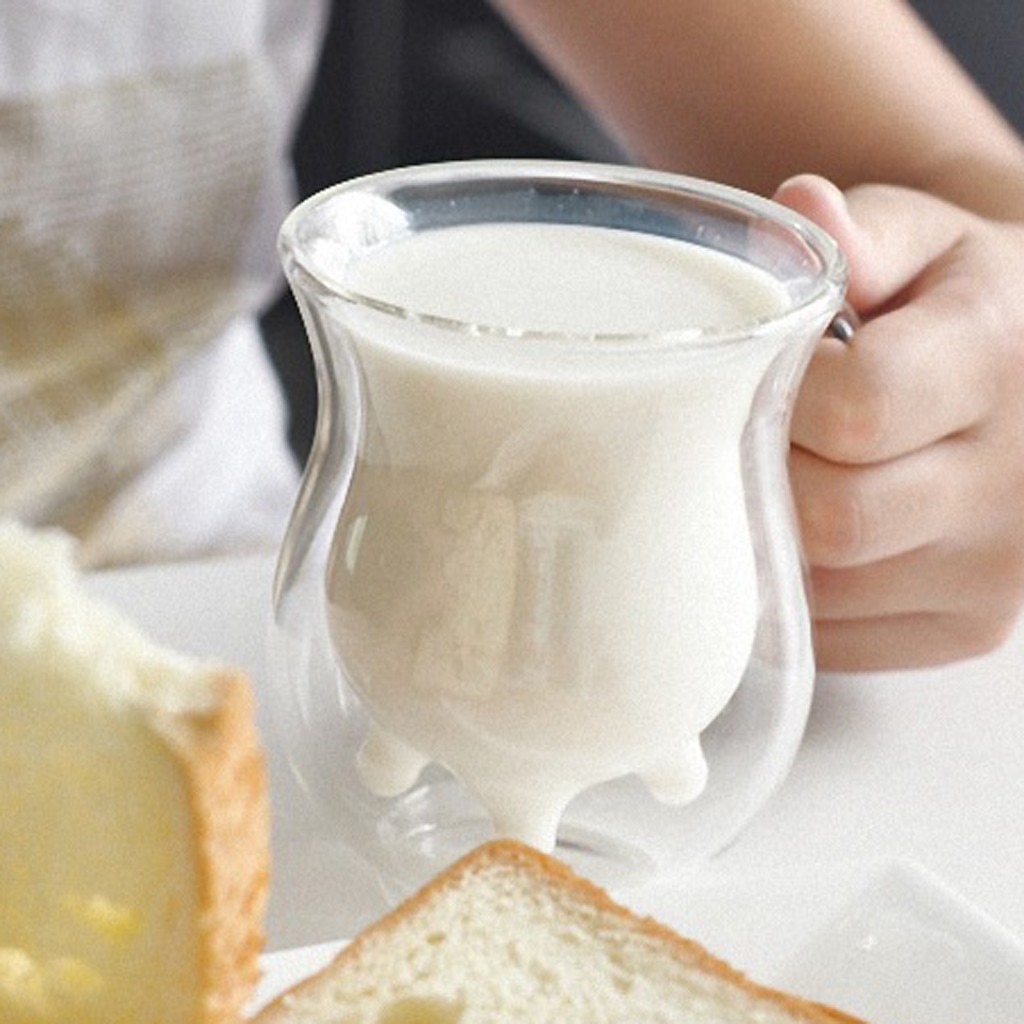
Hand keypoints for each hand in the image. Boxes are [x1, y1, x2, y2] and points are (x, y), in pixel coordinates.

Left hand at [774, 174, 1023, 670]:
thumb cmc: (949, 299)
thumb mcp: (918, 239)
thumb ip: (858, 232)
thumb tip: (801, 205)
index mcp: (998, 357)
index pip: (857, 410)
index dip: (780, 398)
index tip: (769, 374)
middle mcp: (1016, 479)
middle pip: (832, 518)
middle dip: (765, 476)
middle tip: (751, 435)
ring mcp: (999, 573)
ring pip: (824, 589)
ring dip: (771, 537)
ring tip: (778, 474)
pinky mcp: (969, 627)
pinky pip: (836, 636)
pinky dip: (796, 592)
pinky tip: (803, 534)